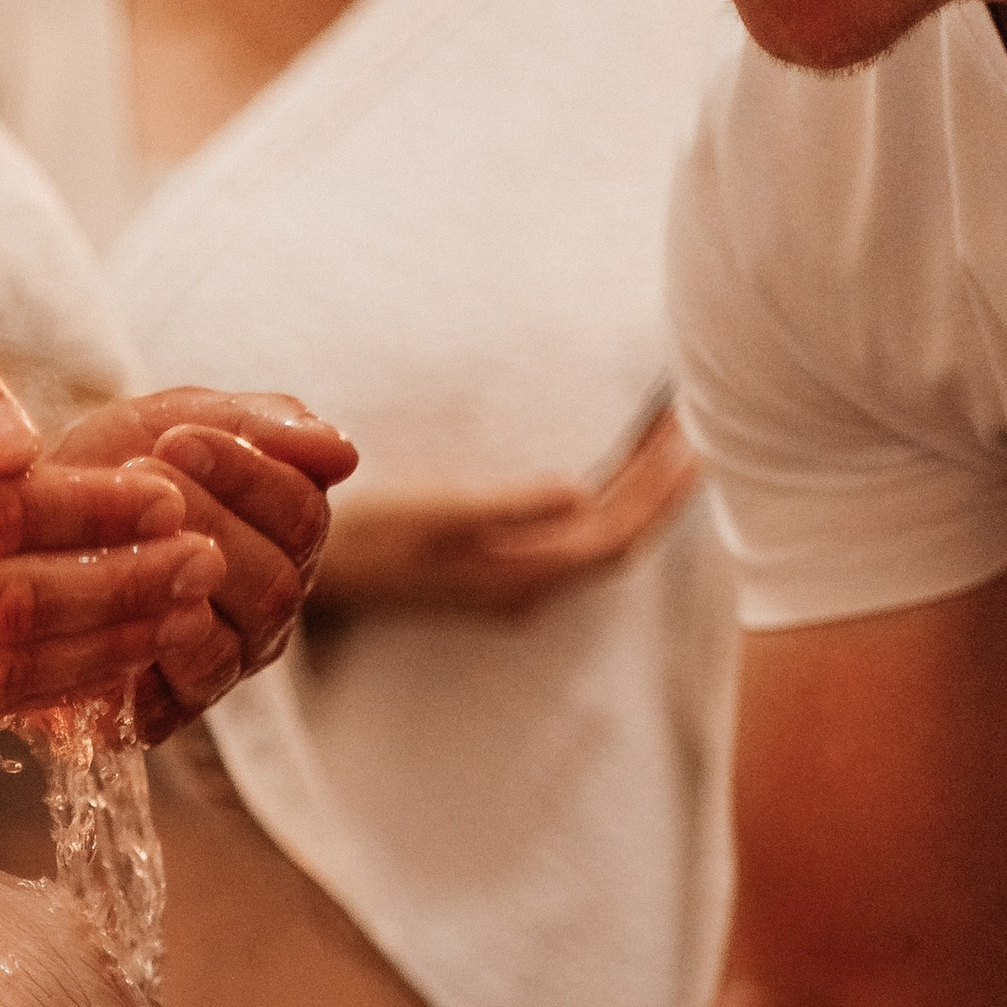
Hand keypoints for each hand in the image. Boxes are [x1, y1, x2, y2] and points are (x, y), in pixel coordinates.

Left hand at [50, 385, 356, 735]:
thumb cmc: (111, 474)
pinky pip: (189, 683)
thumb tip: (344, 456)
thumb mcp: (180, 420)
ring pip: (240, 634)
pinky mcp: (170, 710)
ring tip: (117, 528)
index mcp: (282, 538)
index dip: (248, 473)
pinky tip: (111, 594)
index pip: (303, 513)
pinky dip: (156, 636)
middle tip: (142, 472)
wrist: (20, 530)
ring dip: (177, 572)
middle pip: (279, 580)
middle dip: (210, 516)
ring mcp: (225, 663)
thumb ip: (262, 426)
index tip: (179, 438)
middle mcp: (265, 609)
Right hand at [312, 407, 697, 621]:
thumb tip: (580, 490)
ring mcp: (512, 585)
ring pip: (600, 538)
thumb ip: (507, 506)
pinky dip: (605, 498)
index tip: (696, 438)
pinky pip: (575, 537)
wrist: (309, 574)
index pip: (616, 535)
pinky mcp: (498, 571)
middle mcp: (525, 589)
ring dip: (637, 489)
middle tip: (697, 418)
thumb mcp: (431, 512)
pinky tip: (612, 468)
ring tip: (668, 435)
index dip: (661, 489)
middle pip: (618, 537)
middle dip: (660, 482)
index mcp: (518, 578)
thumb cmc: (362, 535)